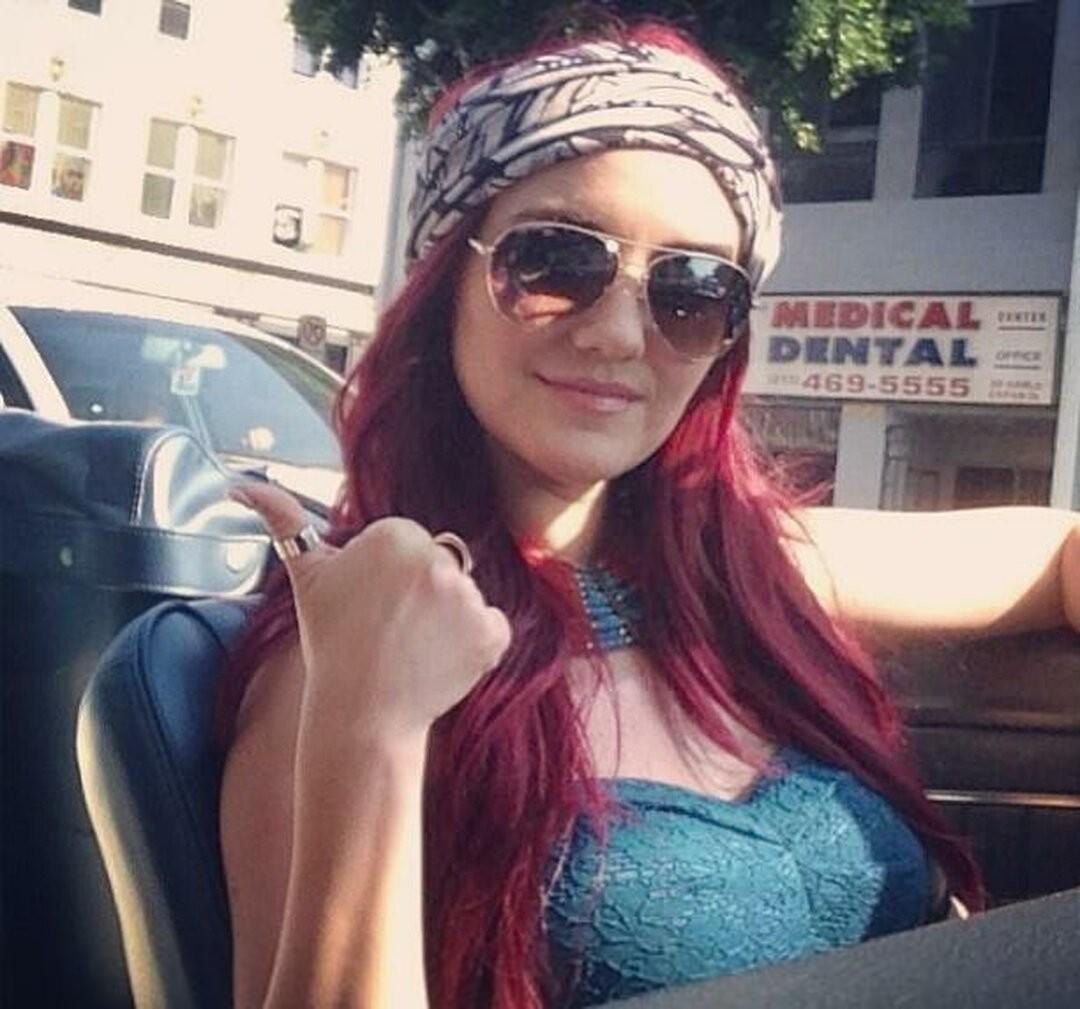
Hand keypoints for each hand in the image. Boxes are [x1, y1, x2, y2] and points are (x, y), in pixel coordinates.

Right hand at [231, 482, 511, 739]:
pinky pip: (493, 627)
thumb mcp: (306, 576)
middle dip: (421, 591)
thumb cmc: (331, 643)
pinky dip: (475, 645)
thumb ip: (282, 518)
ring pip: (466, 595)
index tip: (372, 603)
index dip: (390, 575)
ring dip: (447, 617)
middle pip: (440, 563)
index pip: (408, 541)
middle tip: (390, 627)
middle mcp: (437, 558)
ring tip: (411, 646)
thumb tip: (239, 486)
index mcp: (395, 535)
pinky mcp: (491, 633)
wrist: (360, 712)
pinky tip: (439, 660)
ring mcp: (468, 597)